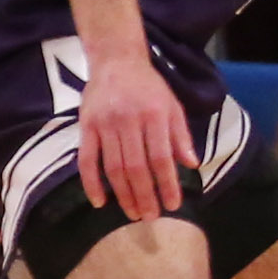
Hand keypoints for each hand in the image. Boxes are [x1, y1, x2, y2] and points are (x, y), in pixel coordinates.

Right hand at [75, 48, 198, 221]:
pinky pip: (86, 160)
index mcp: (154, 115)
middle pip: (136, 167)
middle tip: (150, 217)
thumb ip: (181, 135)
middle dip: (144, 195)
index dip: (167, 184)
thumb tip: (192, 164)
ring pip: (113, 167)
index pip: (162, 157)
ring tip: (132, 214)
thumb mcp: (172, 106)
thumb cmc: (150, 87)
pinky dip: (91, 183)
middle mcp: (128, 121)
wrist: (116, 61)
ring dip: (122, 194)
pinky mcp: (86, 126)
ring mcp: (104, 124)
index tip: (173, 205)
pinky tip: (100, 201)